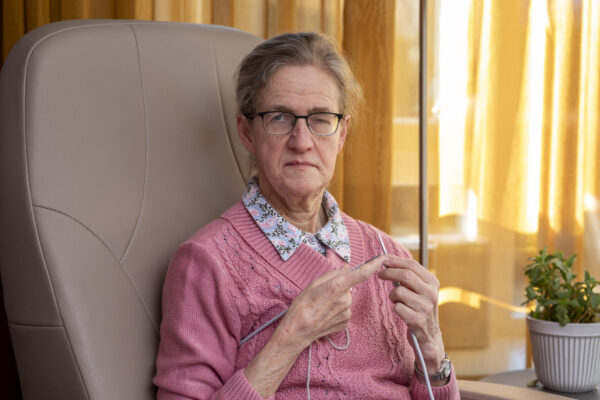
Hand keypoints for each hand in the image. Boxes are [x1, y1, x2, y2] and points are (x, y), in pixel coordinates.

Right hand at [278, 254, 385, 349]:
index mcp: (337, 286)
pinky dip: (337, 310)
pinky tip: (325, 314)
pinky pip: (345, 311)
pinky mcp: (346, 322)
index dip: (373, 265)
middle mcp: (345, 299)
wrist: (298, 331)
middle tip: (322, 295)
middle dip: (339, 287)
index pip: (361, 274)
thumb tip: (346, 268)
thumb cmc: (302, 306)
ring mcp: (347, 312)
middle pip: (348, 287)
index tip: (382, 258)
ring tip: (321, 306)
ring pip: (346, 299)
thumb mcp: (313, 284)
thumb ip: (333, 274)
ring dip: (337, 300)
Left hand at [377, 255, 445, 373]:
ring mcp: (425, 307)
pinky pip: (397, 307)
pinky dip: (396, 308)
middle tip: (380, 274)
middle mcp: (431, 293)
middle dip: (389, 272)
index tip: (383, 259)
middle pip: (405, 275)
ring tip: (397, 300)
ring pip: (399, 291)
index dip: (395, 260)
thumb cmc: (419, 308)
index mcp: (432, 282)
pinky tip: (402, 312)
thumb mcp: (421, 290)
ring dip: (392, 295)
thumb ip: (410, 276)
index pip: (412, 265)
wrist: (429, 336)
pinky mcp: (418, 320)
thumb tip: (388, 261)